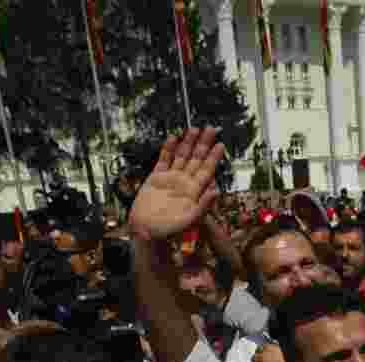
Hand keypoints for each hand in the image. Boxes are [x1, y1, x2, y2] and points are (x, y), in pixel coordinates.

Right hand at [129, 127, 225, 241]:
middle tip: (211, 129)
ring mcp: (170, 179)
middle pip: (196, 159)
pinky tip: (173, 138)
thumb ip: (203, 205)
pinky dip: (168, 149)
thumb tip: (216, 191)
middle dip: (203, 144)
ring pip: (181, 156)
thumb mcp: (189, 220)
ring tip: (194, 129)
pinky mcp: (156, 178)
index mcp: (194, 192)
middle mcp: (184, 183)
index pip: (206, 171)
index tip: (220, 144)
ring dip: (188, 143)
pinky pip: (164, 160)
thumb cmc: (168, 230)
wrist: (144, 231)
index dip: (213, 157)